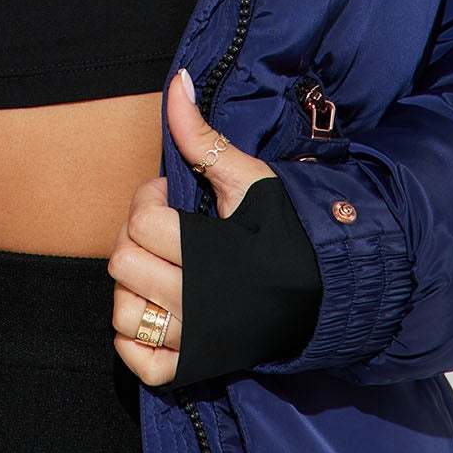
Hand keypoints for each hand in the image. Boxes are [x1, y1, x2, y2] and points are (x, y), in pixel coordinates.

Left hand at [107, 69, 278, 384]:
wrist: (328, 296)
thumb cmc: (288, 232)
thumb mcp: (251, 180)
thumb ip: (204, 137)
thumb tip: (176, 83)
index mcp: (210, 252)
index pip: (140, 222)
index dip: (147, 200)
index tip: (168, 197)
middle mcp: (198, 302)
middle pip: (123, 264)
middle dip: (135, 238)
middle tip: (162, 231)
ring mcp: (194, 340)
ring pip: (124, 313)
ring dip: (132, 288)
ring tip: (158, 268)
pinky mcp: (195, 368)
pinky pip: (139, 362)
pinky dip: (134, 340)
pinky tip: (153, 310)